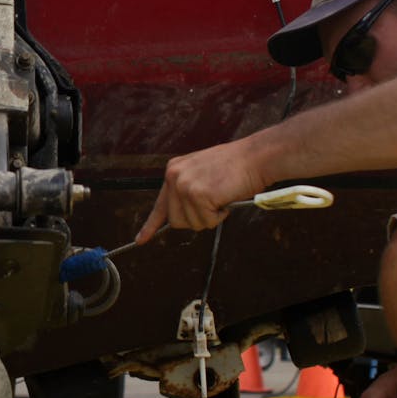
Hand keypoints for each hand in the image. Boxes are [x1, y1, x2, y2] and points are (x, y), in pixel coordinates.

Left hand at [136, 140, 261, 243]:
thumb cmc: (236, 167)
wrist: (256, 157)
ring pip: (192, 224)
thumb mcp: (202, 174)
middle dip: (197, 219)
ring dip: (210, 217)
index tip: (140, 240)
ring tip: (221, 196)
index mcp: (173, 170)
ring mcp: (184, 186)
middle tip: (214, 203)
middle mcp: (173, 177)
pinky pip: (207, 221)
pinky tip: (225, 197)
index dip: (150, 226)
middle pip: (176, 221)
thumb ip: (187, 191)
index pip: (159, 205)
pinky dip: (219, 216)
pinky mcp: (197, 194)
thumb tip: (179, 217)